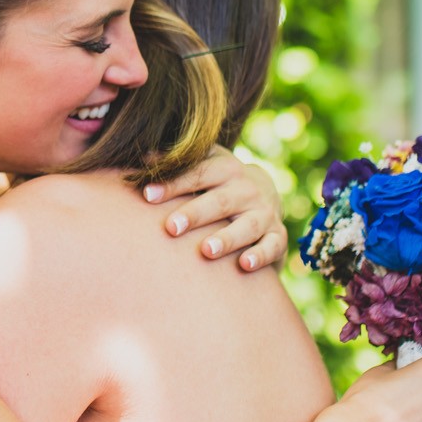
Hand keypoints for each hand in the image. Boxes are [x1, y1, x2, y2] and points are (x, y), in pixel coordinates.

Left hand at [140, 149, 288, 270]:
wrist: (266, 195)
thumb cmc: (220, 182)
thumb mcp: (205, 165)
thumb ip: (178, 163)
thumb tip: (144, 156)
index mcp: (226, 169)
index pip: (198, 174)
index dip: (173, 184)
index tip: (147, 195)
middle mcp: (247, 190)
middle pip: (220, 201)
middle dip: (195, 214)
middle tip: (171, 227)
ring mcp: (264, 213)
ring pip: (247, 226)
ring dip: (227, 238)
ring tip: (206, 250)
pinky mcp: (277, 236)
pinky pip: (272, 246)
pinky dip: (260, 256)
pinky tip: (244, 265)